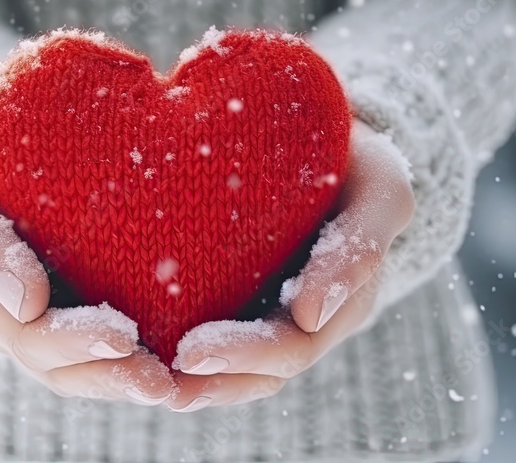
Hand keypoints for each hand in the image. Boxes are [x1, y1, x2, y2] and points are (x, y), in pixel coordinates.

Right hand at [0, 107, 174, 404]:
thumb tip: (24, 303)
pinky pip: (101, 339)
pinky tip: (183, 360)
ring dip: (125, 379)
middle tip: (161, 381)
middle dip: (108, 372)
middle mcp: (5, 320)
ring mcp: (36, 317)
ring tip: (175, 385)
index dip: (72, 342)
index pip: (23, 334)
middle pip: (56, 363)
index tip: (122, 335)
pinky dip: (137, 353)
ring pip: (79, 366)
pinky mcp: (71, 301)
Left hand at [167, 120, 414, 410]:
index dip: (244, 354)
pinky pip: (208, 328)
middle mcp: (305, 319)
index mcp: (339, 303)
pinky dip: (175, 343)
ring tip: (140, 379)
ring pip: (234, 366)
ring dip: (191, 379)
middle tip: (157, 372)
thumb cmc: (360, 162)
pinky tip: (135, 344)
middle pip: (258, 369)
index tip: (192, 352)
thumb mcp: (380, 192)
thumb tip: (310, 316)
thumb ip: (359, 248)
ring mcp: (273, 309)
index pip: (292, 346)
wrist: (326, 135)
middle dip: (210, 374)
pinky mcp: (236, 291)